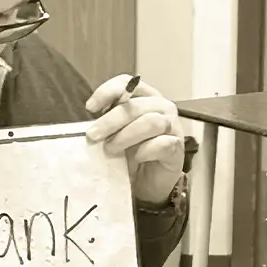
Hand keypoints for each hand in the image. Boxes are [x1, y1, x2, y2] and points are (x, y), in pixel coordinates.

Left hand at [85, 75, 185, 205]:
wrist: (148, 183)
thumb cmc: (131, 154)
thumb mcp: (115, 134)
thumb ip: (107, 123)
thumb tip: (90, 122)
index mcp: (145, 97)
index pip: (128, 83)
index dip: (107, 91)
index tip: (90, 108)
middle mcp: (162, 107)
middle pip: (136, 106)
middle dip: (111, 120)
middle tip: (93, 135)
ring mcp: (173, 127)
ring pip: (151, 122)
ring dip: (126, 136)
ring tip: (111, 149)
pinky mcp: (177, 149)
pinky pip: (163, 144)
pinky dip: (145, 151)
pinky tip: (136, 159)